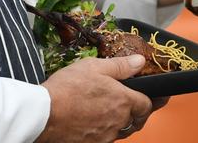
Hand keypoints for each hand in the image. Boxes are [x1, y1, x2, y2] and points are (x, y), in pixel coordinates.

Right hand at [36, 54, 153, 142]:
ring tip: (113, 113)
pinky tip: (96, 123)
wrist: (43, 114)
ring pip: (121, 131)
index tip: (155, 97)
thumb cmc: (67, 89)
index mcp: (123, 101)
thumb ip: (121, 66)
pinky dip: (105, 132)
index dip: (151, 100)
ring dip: (121, 123)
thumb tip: (140, 62)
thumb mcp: (94, 67)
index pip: (147, 105)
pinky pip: (105, 139)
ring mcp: (105, 136)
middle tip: (135, 106)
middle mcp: (117, 122)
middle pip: (136, 121)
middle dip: (138, 114)